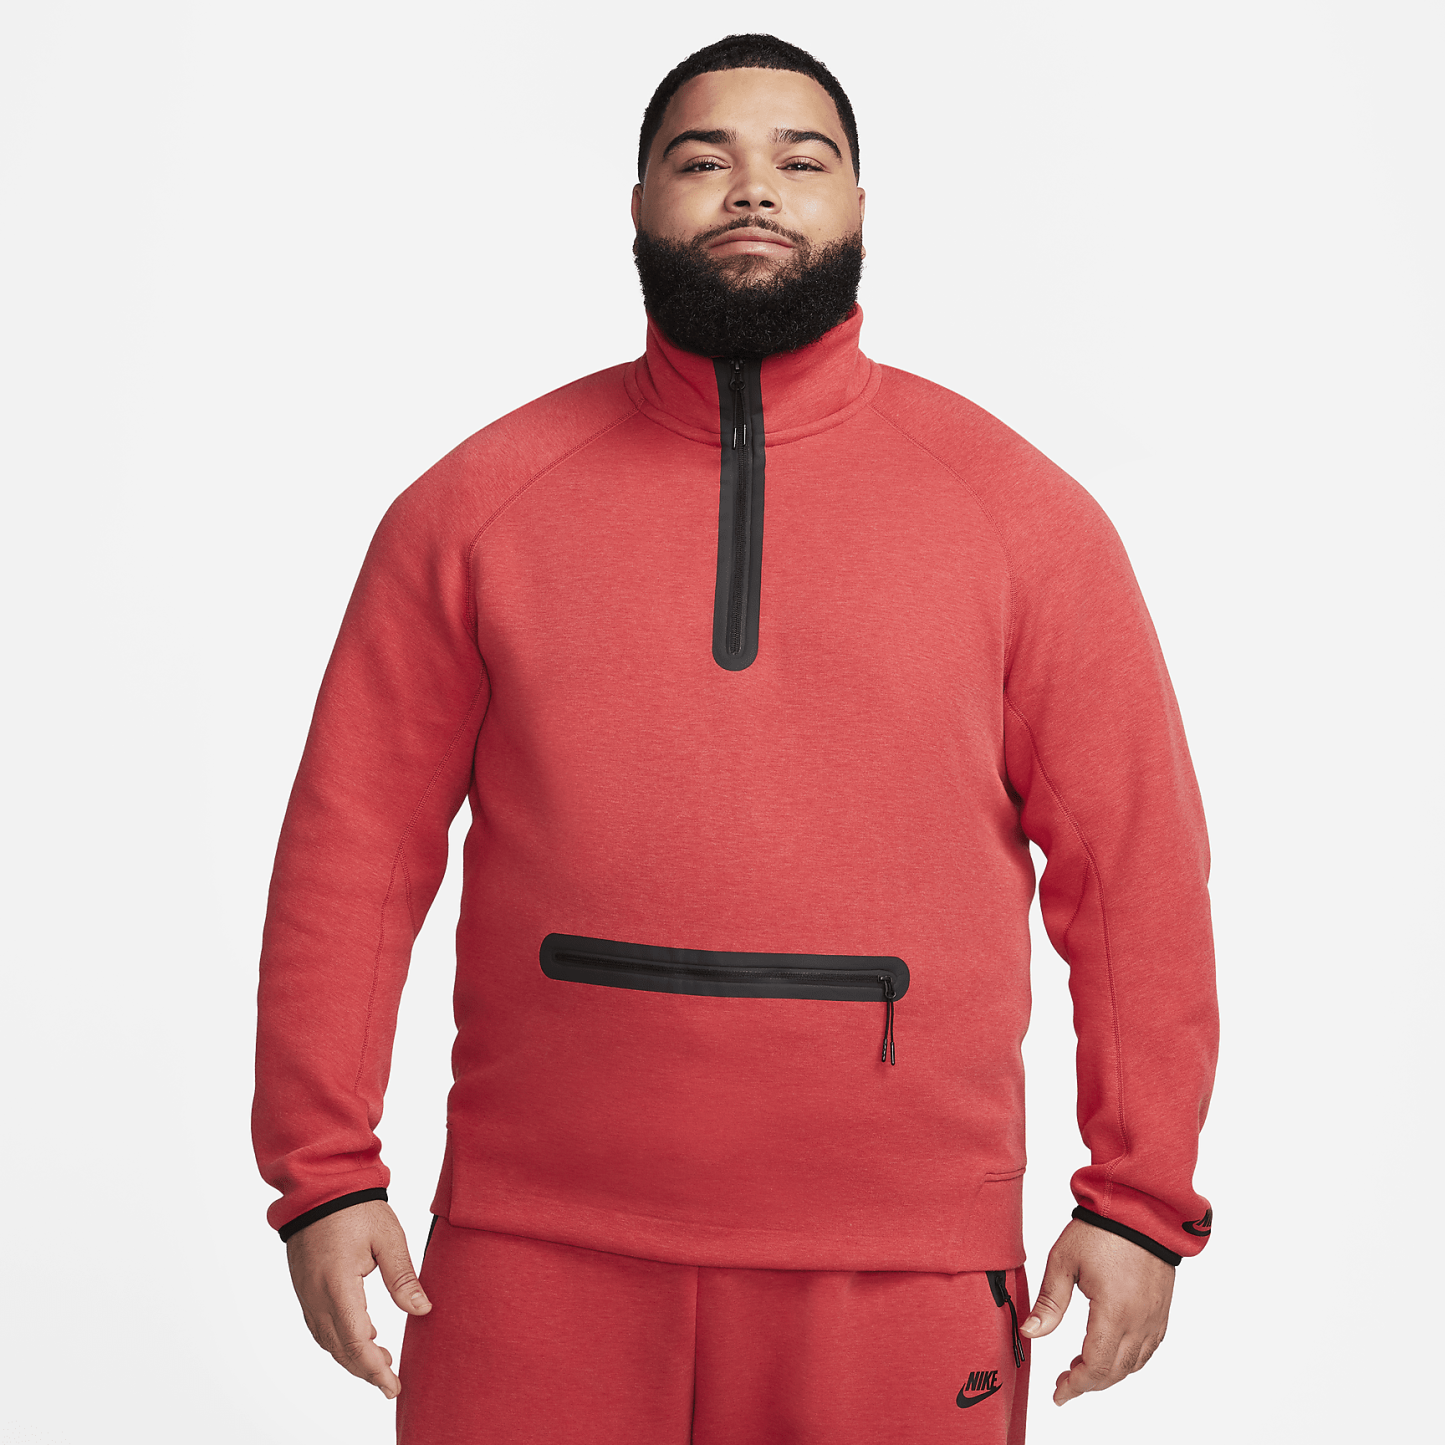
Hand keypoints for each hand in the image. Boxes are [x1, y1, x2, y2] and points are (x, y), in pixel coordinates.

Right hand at [285, 1199, 431, 1398]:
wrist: (318, 1188)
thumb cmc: (356, 1208)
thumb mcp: (388, 1238)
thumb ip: (403, 1277)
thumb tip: (422, 1310)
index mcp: (338, 1285)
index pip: (357, 1342)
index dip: (375, 1369)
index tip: (393, 1386)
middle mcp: (317, 1296)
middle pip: (340, 1350)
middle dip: (366, 1371)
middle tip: (391, 1383)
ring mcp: (306, 1294)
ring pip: (327, 1342)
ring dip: (352, 1357)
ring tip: (381, 1361)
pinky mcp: (305, 1288)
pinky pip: (319, 1326)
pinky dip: (339, 1340)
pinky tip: (361, 1336)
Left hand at [1017, 1218, 1173, 1405]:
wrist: (1142, 1208)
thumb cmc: (1102, 1229)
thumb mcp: (1064, 1261)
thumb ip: (1049, 1302)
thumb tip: (1030, 1333)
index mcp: (1114, 1312)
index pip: (1096, 1366)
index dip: (1075, 1385)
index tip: (1059, 1394)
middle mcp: (1139, 1321)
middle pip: (1115, 1372)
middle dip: (1088, 1383)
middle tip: (1064, 1383)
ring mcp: (1154, 1317)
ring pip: (1133, 1364)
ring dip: (1108, 1374)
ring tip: (1081, 1368)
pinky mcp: (1162, 1310)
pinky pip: (1149, 1349)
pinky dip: (1128, 1360)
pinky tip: (1111, 1352)